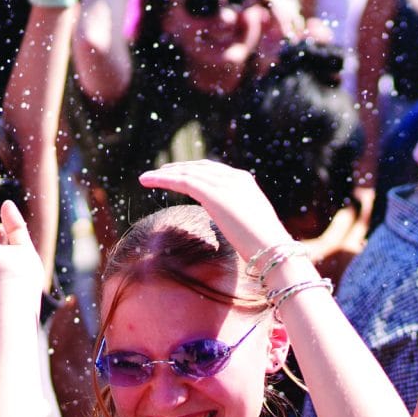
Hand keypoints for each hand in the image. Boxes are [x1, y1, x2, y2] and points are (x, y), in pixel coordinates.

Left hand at [136, 158, 294, 267]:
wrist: (272, 249)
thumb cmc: (264, 246)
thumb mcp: (250, 224)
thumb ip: (237, 217)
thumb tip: (227, 223)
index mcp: (245, 182)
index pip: (213, 170)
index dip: (193, 171)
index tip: (178, 175)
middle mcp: (234, 177)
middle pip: (198, 167)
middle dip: (177, 169)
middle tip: (158, 173)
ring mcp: (224, 184)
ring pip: (186, 173)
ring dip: (163, 174)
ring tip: (145, 178)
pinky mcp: (212, 194)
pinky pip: (181, 181)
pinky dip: (162, 179)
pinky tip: (147, 181)